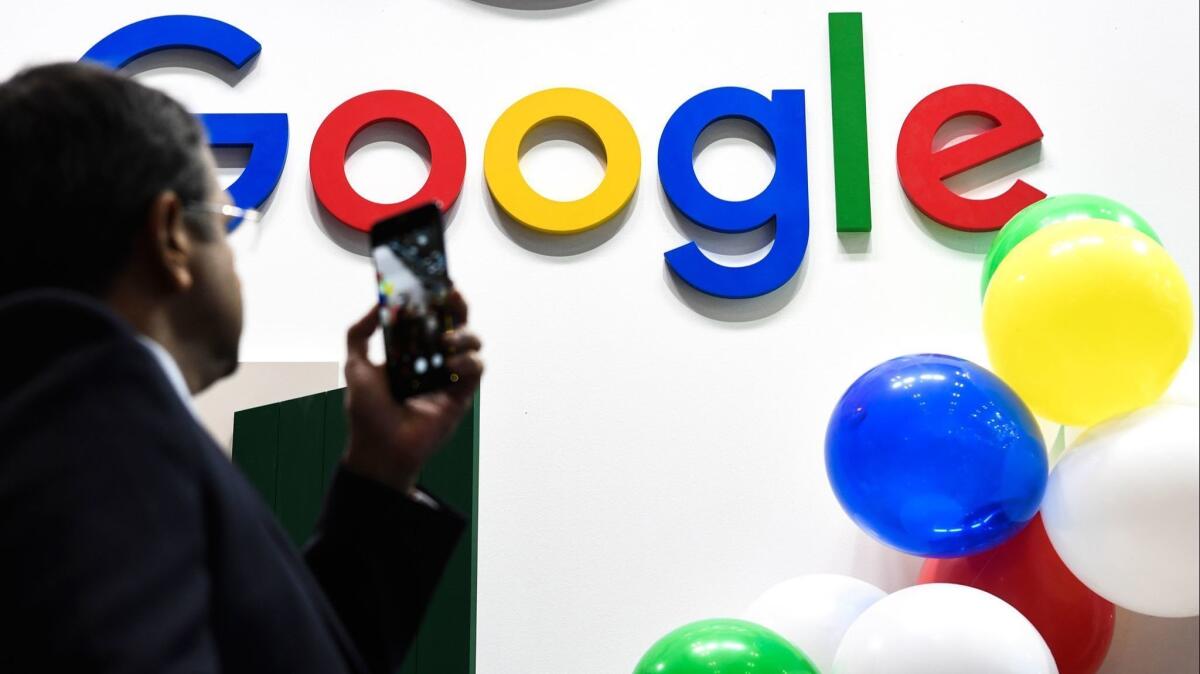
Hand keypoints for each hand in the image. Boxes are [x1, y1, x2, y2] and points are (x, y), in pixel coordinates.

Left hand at [341, 289, 483, 493]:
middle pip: (456, 323)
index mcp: (412, 349)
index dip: (436, 297)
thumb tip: (377, 303)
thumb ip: (360, 332)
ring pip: (472, 343)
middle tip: (451, 295)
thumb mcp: (355, 365)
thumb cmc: (367, 410)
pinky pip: (476, 370)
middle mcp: (434, 359)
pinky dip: (468, 361)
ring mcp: (449, 376)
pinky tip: (451, 364)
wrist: (379, 448)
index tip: (437, 280)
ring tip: (446, 340)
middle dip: (457, 306)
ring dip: (464, 334)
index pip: (429, 316)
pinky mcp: (462, 395)